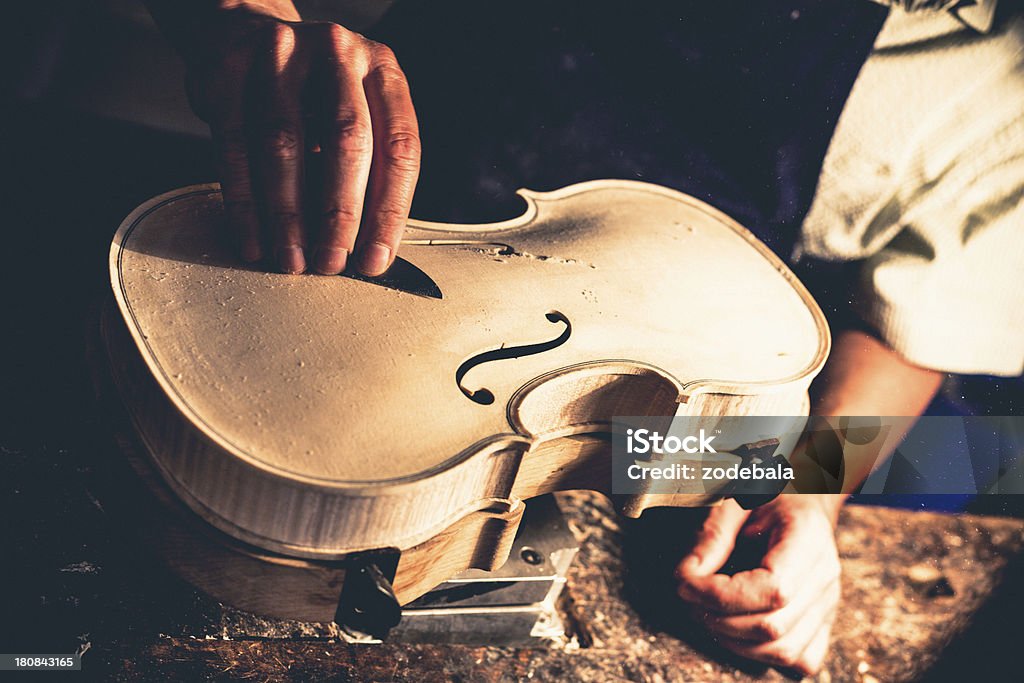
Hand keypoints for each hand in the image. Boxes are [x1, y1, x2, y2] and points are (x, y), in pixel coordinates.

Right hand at [184, 6, 419, 274]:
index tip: (375, 259)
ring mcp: (281, 55)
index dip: (390, 211)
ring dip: (288, 214)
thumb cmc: (313, 94)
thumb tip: (367, 251)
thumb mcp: (356, 112)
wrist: (244, 33)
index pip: (398, 147)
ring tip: (292, 260)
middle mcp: (338, 54)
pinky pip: (234, 146)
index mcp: (382, 70)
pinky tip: (253, 241)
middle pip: (347, 142)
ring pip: (285, 145)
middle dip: (340, 213)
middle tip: (331, 263)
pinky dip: (244, 203)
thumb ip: (368, 168)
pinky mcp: (227, 70)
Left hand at [676, 496, 842, 676]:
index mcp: (808, 539)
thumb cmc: (768, 494)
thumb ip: (711, 535)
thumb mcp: (734, 498)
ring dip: (734, 640)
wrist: (805, 494)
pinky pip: (801, 660)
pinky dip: (764, 655)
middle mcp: (825, 577)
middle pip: (774, 626)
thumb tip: (688, 576)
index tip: (685, 581)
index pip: (772, 589)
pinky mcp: (822, 621)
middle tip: (688, 595)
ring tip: (706, 611)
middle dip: (718, 619)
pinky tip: (738, 629)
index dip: (721, 595)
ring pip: (784, 651)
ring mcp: (828, 603)